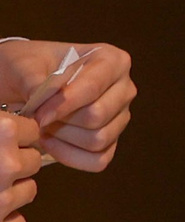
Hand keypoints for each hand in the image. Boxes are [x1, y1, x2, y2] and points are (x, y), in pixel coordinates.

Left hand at [0, 44, 134, 174]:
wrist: (25, 81)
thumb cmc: (28, 67)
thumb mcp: (23, 64)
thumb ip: (32, 79)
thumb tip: (43, 97)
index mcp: (112, 61)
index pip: (93, 88)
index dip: (63, 104)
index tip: (37, 112)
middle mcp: (124, 89)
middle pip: (98, 116)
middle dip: (62, 121)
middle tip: (38, 117)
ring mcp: (120, 116)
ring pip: (98, 139)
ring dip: (64, 138)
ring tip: (44, 127)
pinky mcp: (112, 140)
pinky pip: (98, 160)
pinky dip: (69, 156)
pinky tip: (51, 142)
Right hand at [0, 120, 32, 221]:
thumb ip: (3, 121)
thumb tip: (28, 115)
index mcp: (0, 131)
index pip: (33, 129)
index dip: (19, 134)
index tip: (6, 137)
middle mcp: (5, 164)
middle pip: (34, 160)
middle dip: (16, 162)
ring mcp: (1, 198)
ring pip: (29, 190)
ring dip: (12, 190)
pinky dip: (5, 220)